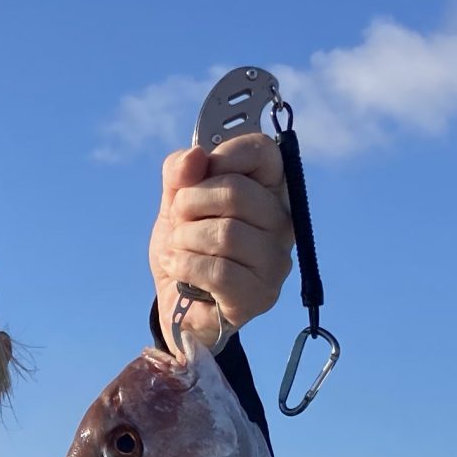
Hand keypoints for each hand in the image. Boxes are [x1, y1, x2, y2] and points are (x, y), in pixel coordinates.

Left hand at [149, 132, 294, 352]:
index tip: (201, 174)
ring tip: (178, 249)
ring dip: (184, 240)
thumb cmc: (187, 247)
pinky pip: (219, 271)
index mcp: (268, 191)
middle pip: (235, 192)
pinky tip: (178, 269)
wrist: (177, 304)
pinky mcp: (260, 295)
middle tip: (179, 222)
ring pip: (225, 233)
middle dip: (189, 204)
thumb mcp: (175, 202)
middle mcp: (281, 223)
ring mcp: (275, 262)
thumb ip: (180, 174)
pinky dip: (185, 266)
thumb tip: (195, 156)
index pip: (263, 151)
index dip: (224, 156)